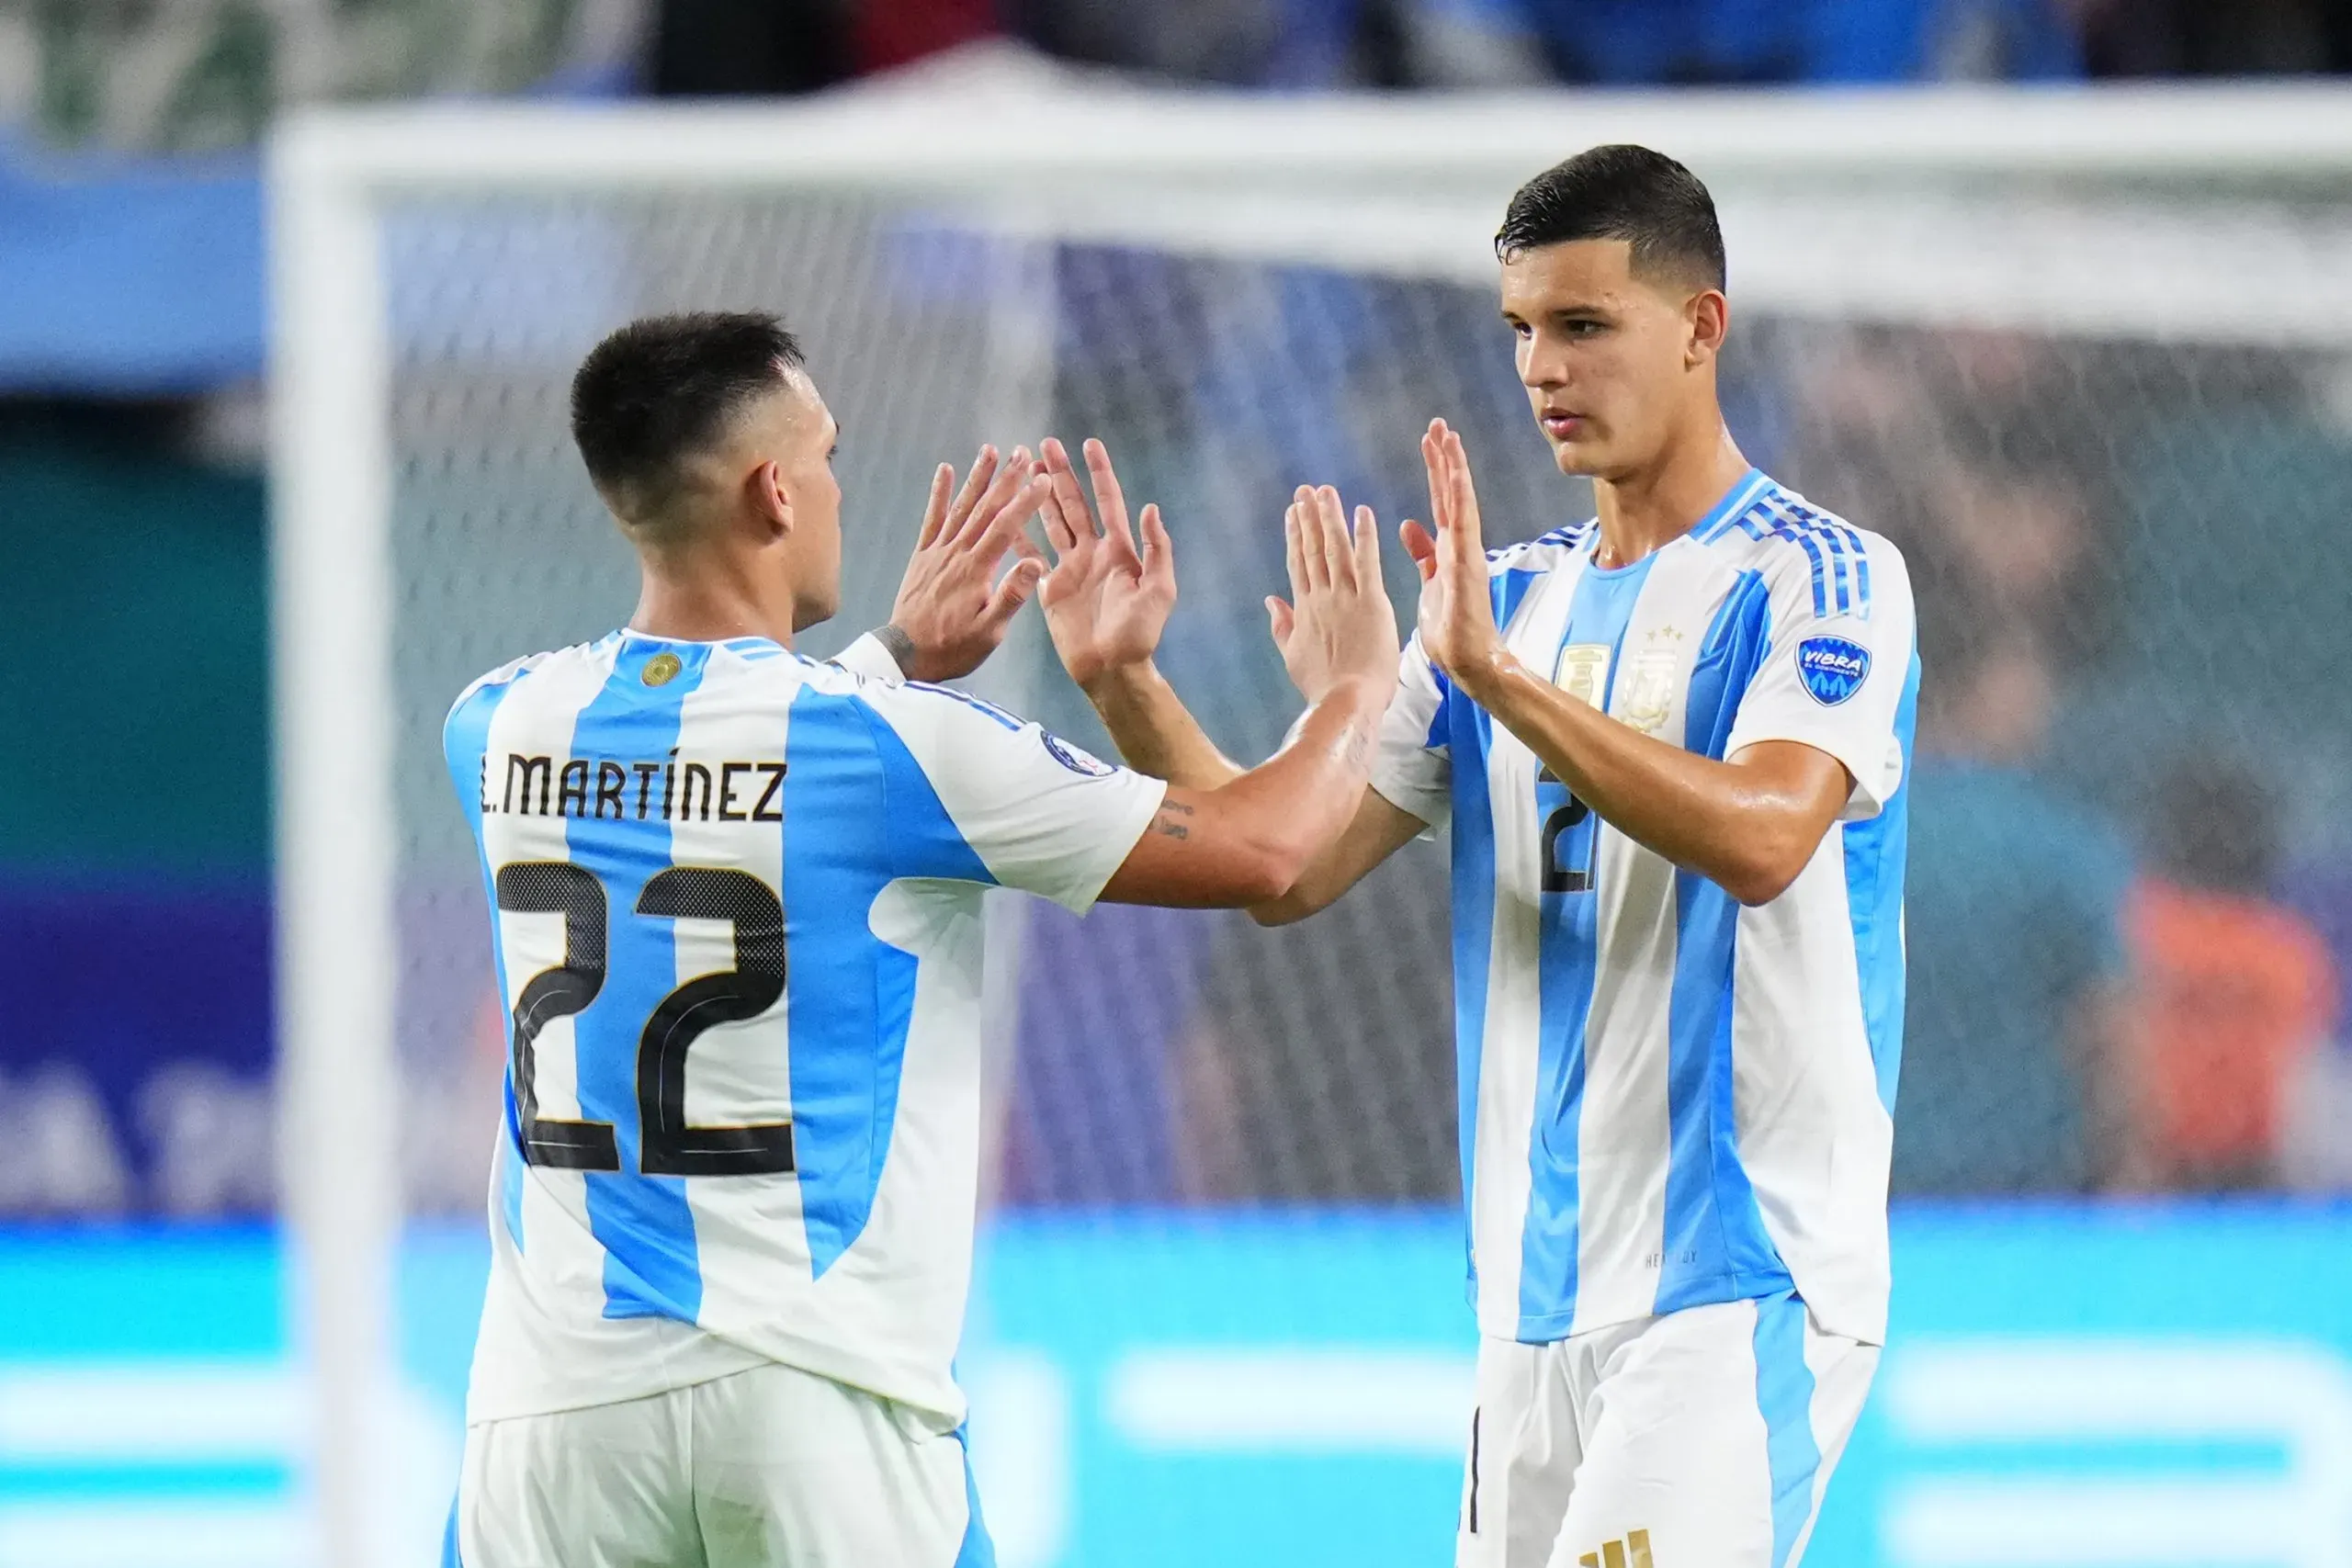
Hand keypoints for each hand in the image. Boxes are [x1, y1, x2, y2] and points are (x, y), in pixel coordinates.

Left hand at [885, 445, 1049, 681]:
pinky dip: (939, 494)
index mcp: (977, 570)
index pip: (1006, 527)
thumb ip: (1011, 596)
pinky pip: (931, 519)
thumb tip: (1035, 563)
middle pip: (985, 508)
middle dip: (1006, 479)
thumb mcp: (990, 631)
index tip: (1043, 479)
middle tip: (1023, 452)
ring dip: (976, 477)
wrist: (906, 655)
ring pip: (960, 507)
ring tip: (990, 450)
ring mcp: (937, 551)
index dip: (1025, 501)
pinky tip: (945, 470)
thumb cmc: (953, 647)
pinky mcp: (922, 555)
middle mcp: (957, 553)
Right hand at [1033, 436, 1176, 692]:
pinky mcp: (1050, 587)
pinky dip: (1018, 536)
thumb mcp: (1159, 590)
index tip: (1089, 444)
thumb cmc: (1139, 633)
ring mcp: (1070, 568)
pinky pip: (1031, 555)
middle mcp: (1092, 552)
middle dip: (1060, 474)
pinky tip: (1006, 516)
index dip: (1100, 472)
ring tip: (1025, 469)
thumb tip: (1150, 508)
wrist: (1111, 668)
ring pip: (1052, 522)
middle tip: (1044, 444)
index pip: (1108, 501)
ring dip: (1040, 496)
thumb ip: (1156, 549)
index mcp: (1118, 549)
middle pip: (1074, 504)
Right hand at [1269, 484, 1400, 707]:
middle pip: (1313, 549)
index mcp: (1305, 610)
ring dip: (1330, 518)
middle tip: (1306, 490)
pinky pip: (1368, 562)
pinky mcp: (1371, 602)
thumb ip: (1282, 626)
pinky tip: (1362, 512)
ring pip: (1336, 549)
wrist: (1347, 701)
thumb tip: (1271, 601)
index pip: (1298, 564)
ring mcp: (1345, 598)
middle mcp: (1322, 598)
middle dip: (1309, 517)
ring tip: (1326, 492)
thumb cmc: (1323, 687)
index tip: (1293, 512)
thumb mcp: (1293, 657)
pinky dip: (1364, 536)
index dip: (1295, 536)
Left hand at [1401, 419, 1505, 685]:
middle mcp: (1460, 545)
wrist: (1466, 661)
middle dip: (1445, 458)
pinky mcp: (1467, 566)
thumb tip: (1407, 524)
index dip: (1435, 469)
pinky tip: (1456, 474)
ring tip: (1448, 436)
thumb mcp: (1430, 581)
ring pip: (1460, 502)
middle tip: (1438, 423)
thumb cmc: (1451, 628)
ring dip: (1453, 469)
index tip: (1430, 439)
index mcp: (1448, 548)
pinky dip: (1460, 499)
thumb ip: (1423, 552)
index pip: (1440, 500)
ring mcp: (1466, 553)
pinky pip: (1464, 526)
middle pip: (1451, 493)